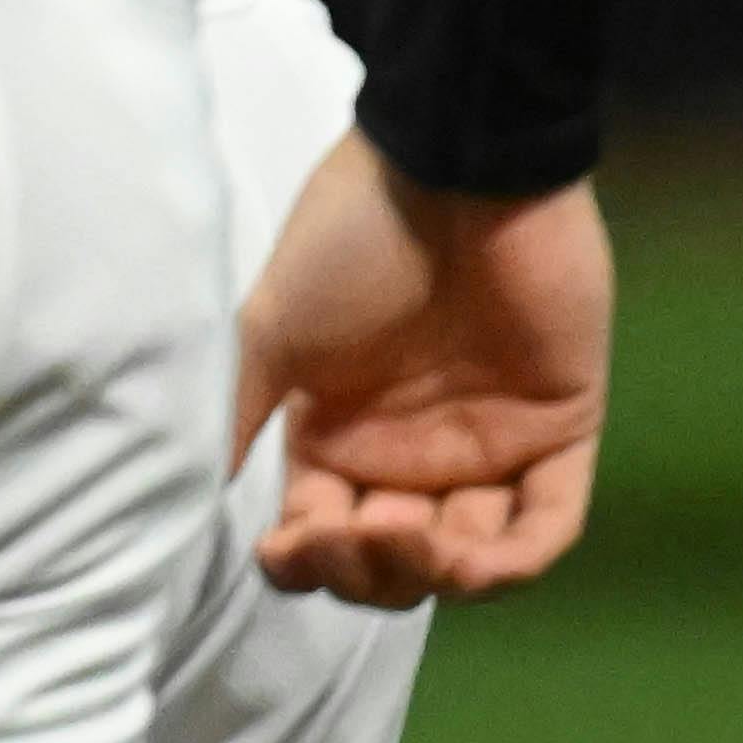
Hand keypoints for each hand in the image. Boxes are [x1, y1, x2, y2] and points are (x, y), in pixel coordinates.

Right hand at [238, 140, 612, 604]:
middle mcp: (411, 452)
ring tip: (412, 538)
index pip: (322, 534)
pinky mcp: (561, 432)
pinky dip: (514, 561)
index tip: (288, 544)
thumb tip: (181, 498)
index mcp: (338, 432)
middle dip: (367, 569)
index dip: (305, 560)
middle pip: (393, 565)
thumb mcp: (270, 328)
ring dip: (435, 573)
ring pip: (469, 561)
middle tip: (353, 529)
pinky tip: (474, 559)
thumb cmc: (351, 238)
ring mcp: (490, 445)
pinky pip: (547, 525)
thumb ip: (235, 414)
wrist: (453, 169)